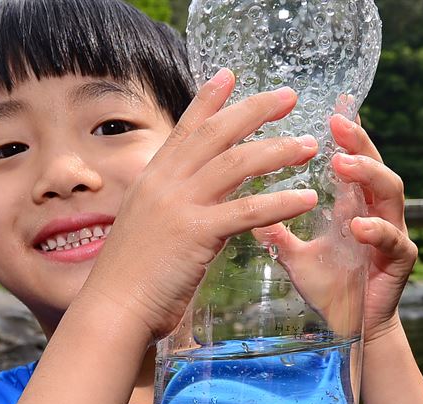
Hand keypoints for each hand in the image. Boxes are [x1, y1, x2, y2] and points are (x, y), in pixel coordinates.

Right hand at [84, 69, 318, 342]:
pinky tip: (305, 199)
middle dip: (255, 110)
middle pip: (216, 134)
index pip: (184, 129)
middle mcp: (164, 183)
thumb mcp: (146, 229)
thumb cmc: (129, 279)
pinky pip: (248, 211)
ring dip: (277, 151)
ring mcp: (178, 205)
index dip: (209, 100)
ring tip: (309, 146)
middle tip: (288, 97)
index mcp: (151, 180)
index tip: (230, 75)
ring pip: (236, 163)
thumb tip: (197, 203)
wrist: (113, 309)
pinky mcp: (196, 234)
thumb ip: (171, 208)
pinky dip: (281, 203)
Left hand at [253, 114, 417, 342]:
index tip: (328, 105)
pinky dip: (377, 230)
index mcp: (352, 205)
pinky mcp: (399, 260)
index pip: (349, 160)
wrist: (350, 328)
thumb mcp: (295, 256)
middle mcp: (375, 211)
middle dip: (358, 141)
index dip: (343, 134)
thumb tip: (244, 208)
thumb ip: (277, 230)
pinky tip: (359, 226)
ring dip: (368, 175)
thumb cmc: (328, 288)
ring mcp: (391, 233)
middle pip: (373, 164)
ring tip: (343, 164)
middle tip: (337, 121)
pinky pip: (393, 240)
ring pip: (390, 192)